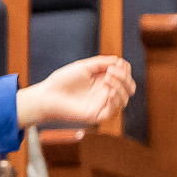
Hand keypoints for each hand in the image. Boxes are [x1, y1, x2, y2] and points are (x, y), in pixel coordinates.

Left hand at [17, 55, 135, 128]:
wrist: (47, 95)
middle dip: (125, 78)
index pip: (124, 77)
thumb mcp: (84, 66)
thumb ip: (102, 63)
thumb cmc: (63, 80)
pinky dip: (115, 100)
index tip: (118, 64)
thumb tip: (120, 61)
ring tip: (107, 78)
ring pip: (123, 99)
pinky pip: (112, 110)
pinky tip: (109, 91)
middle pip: (128, 88)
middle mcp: (105, 93)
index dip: (125, 70)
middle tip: (112, 71)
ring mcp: (101, 104)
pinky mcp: (95, 115)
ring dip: (120, 86)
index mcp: (103, 81)